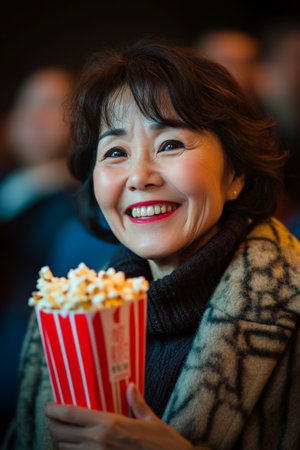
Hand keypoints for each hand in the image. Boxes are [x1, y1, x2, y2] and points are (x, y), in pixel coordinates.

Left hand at [45, 383, 194, 448]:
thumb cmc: (163, 444)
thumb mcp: (150, 420)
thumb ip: (137, 403)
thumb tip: (131, 386)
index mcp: (109, 423)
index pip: (71, 414)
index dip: (54, 410)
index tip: (48, 406)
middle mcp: (99, 441)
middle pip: (61, 433)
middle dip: (52, 426)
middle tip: (53, 419)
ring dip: (60, 442)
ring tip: (63, 434)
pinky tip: (76, 448)